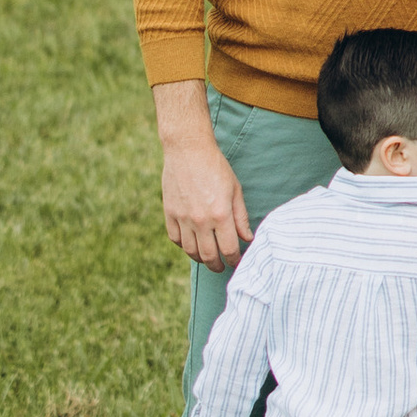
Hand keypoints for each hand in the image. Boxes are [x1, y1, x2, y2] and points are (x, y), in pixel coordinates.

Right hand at [154, 83, 251, 268]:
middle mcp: (201, 220)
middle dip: (217, 266)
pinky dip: (184, 246)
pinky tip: (191, 243)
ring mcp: (183, 218)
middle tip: (221, 267)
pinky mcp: (169, 213)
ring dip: (200, 259)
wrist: (188, 150)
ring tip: (207, 258)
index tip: (236, 262)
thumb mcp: (235, 190)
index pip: (228, 250)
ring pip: (191, 251)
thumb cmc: (216, 167)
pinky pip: (176, 239)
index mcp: (221, 214)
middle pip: (209, 256)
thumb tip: (246, 239)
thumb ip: (241, 217)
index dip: (234, 261)